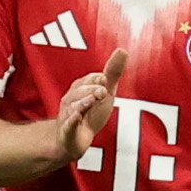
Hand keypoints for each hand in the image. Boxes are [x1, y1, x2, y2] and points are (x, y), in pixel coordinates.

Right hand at [46, 48, 126, 169]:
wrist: (72, 140)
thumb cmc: (89, 113)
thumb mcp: (104, 92)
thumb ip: (113, 73)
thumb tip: (123, 50)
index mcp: (80, 89)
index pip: (87, 80)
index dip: (95, 79)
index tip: (104, 79)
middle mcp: (71, 101)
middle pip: (80, 93)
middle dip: (91, 90)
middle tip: (103, 91)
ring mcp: (68, 116)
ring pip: (74, 108)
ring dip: (83, 103)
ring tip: (93, 100)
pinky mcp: (68, 133)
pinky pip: (68, 126)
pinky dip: (71, 121)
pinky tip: (76, 117)